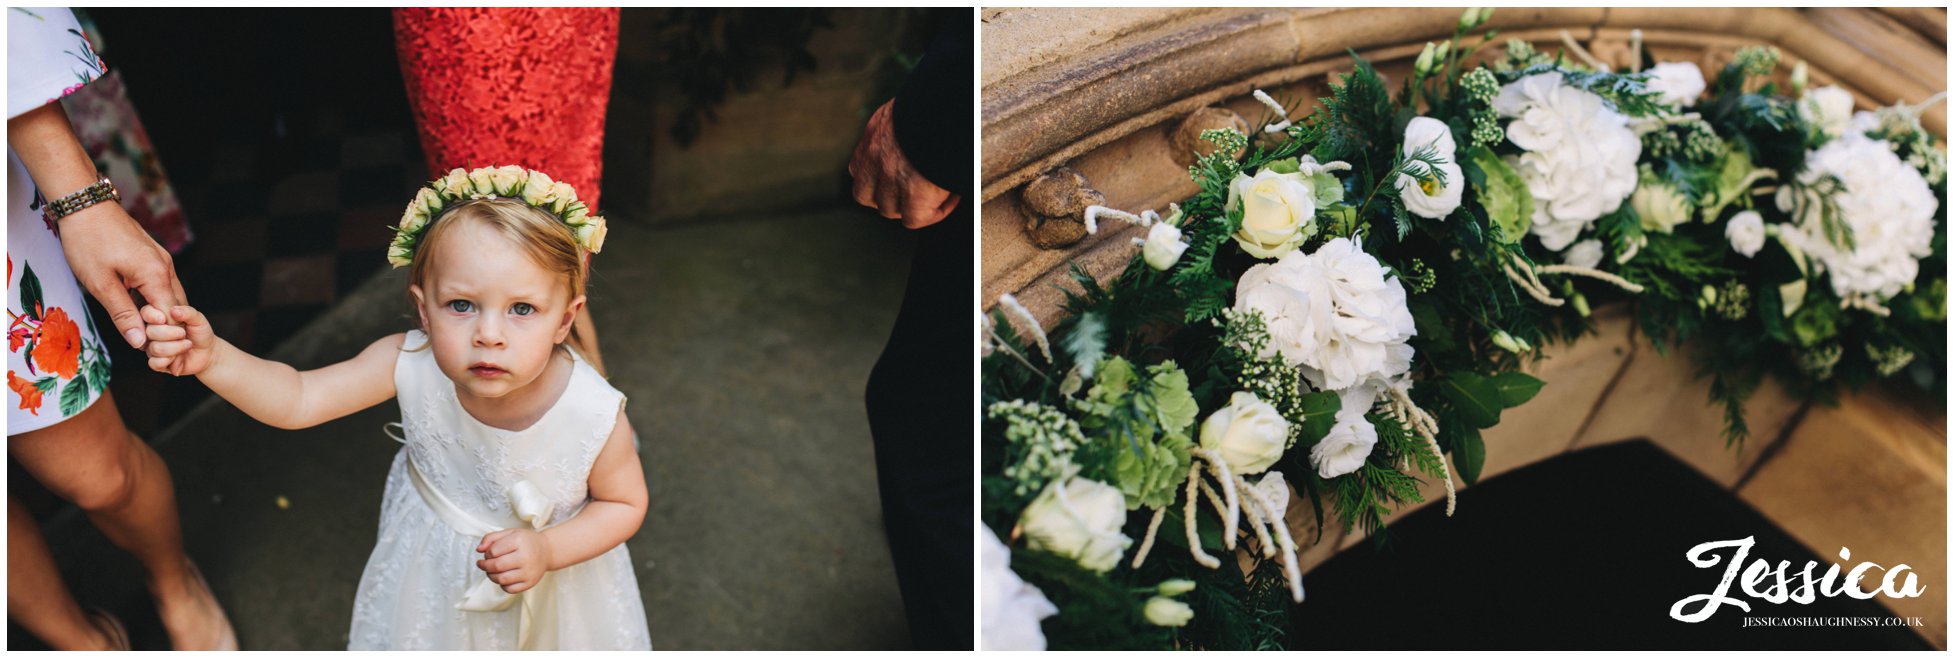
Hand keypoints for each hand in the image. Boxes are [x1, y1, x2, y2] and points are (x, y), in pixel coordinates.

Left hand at [59, 202, 186, 348]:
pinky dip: (153, 299)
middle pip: (176, 308)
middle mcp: (166, 267)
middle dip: (163, 329)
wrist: (84, 204)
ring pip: (170, 296)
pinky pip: (161, 283)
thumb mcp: (100, 283)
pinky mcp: (153, 255)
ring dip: (157, 314)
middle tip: (140, 343)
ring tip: (136, 327)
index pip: (171, 318)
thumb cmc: (88, 241)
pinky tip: (135, 305)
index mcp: (156, 276)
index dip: (160, 338)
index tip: (144, 351)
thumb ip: (122, 314)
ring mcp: (162, 259)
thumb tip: (139, 342)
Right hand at [141, 305, 215, 376]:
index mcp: (159, 318)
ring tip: (187, 344)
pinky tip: (178, 357)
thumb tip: (174, 310)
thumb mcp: (198, 319)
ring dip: (175, 347)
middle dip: (170, 333)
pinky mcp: (156, 363)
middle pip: (150, 331)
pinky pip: (154, 363)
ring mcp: (152, 347)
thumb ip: (188, 312)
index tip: (164, 319)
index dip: (152, 315)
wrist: (207, 353)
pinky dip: (169, 360)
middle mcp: (152, 332)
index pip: (146, 313)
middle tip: (183, 333)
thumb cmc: (200, 333)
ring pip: (154, 348)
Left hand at [476, 528, 553, 594]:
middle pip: (496, 566)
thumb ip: (491, 538)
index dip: (486, 553)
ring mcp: (529, 572)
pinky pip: (509, 589)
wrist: (547, 551)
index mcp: (519, 541)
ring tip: (491, 571)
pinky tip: (503, 577)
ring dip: (491, 576)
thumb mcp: (509, 533)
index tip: (488, 553)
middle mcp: (526, 557)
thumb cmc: (526, 541)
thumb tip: (478, 550)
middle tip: (482, 564)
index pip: (493, 551)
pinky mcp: (530, 583)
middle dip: (484, 566)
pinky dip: (502, 585)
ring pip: (501, 579)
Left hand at [847, 99, 958, 228]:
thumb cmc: (937, 102)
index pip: (860, 169)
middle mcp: (875, 158)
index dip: (877, 179)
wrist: (948, 104)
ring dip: (911, 206)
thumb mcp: (909, 109)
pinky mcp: (914, 193)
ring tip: (937, 192)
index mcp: (873, 135)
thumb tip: (917, 136)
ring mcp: (891, 177)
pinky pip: (916, 218)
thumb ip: (901, 126)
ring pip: (890, 209)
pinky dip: (933, 213)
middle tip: (915, 191)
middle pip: (866, 195)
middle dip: (887, 197)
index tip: (901, 177)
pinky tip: (950, 198)